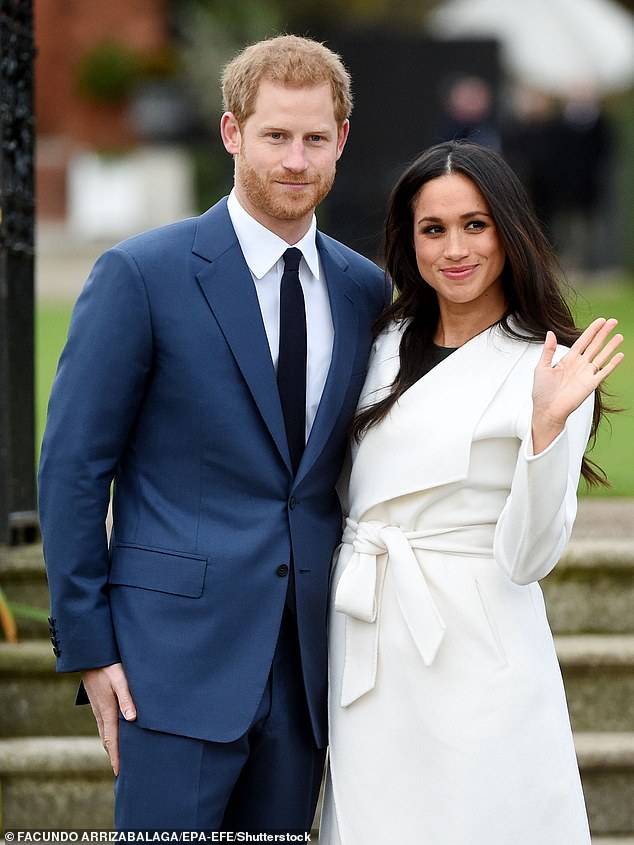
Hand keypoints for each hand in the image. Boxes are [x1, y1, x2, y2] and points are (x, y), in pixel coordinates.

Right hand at [82, 662, 136, 774]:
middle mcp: (101, 713)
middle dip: (114, 755)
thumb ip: (127, 699)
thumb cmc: (108, 667)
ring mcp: (97, 709)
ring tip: (117, 757)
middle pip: (107, 740)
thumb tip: (132, 719)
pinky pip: (103, 724)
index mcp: (107, 711)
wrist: (91, 656)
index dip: (116, 757)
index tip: (119, 772)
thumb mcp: (121, 681)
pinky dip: (108, 734)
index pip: (112, 739)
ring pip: (104, 732)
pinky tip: (113, 733)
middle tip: (120, 771)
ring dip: (111, 745)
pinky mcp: (98, 703)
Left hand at [531, 317, 623, 453]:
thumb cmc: (542, 392)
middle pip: (594, 345)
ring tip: (619, 335)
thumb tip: (550, 333)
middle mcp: (579, 365)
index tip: (600, 320)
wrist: (547, 410)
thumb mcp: (542, 367)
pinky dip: (612, 364)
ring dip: (611, 346)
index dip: (591, 331)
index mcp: (567, 360)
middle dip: (603, 333)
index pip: (582, 341)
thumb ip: (548, 350)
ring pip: (601, 356)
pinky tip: (619, 355)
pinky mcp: (591, 384)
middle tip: (613, 321)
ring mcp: (586, 374)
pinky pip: (604, 372)